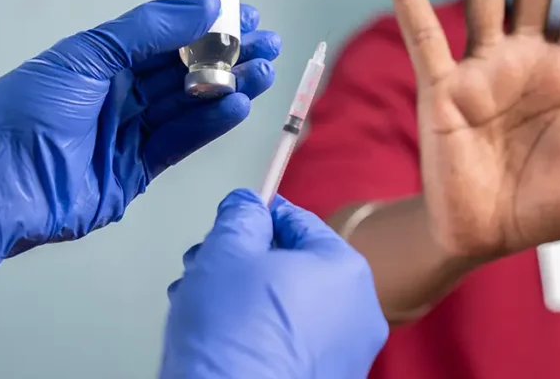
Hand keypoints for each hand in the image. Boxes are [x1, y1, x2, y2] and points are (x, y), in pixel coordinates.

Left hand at [0, 0, 279, 294]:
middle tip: (269, 44)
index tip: (246, 15)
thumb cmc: (29, 112)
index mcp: (102, 62)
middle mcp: (118, 95)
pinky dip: (211, 123)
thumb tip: (204, 6)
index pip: (166, 37)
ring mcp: (129, 134)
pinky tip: (238, 105)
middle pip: (185, 71)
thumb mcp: (88, 55)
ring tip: (265, 71)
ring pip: (190, 105)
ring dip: (229, 87)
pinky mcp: (138, 171)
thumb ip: (150, 30)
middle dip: (229, 56)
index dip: (207, 25)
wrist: (0, 185)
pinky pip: (182, 142)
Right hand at [160, 189, 387, 378]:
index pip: (300, 223)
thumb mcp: (227, 253)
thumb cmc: (235, 337)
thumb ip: (240, 218)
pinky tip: (221, 337)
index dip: (260, 215)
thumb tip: (247, 205)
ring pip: (290, 307)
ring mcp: (346, 354)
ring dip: (245, 297)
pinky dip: (259, 333)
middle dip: (244, 261)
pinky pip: (291, 344)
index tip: (236, 217)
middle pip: (295, 267)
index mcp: (345, 270)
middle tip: (205, 263)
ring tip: (200, 301)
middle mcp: (359, 312)